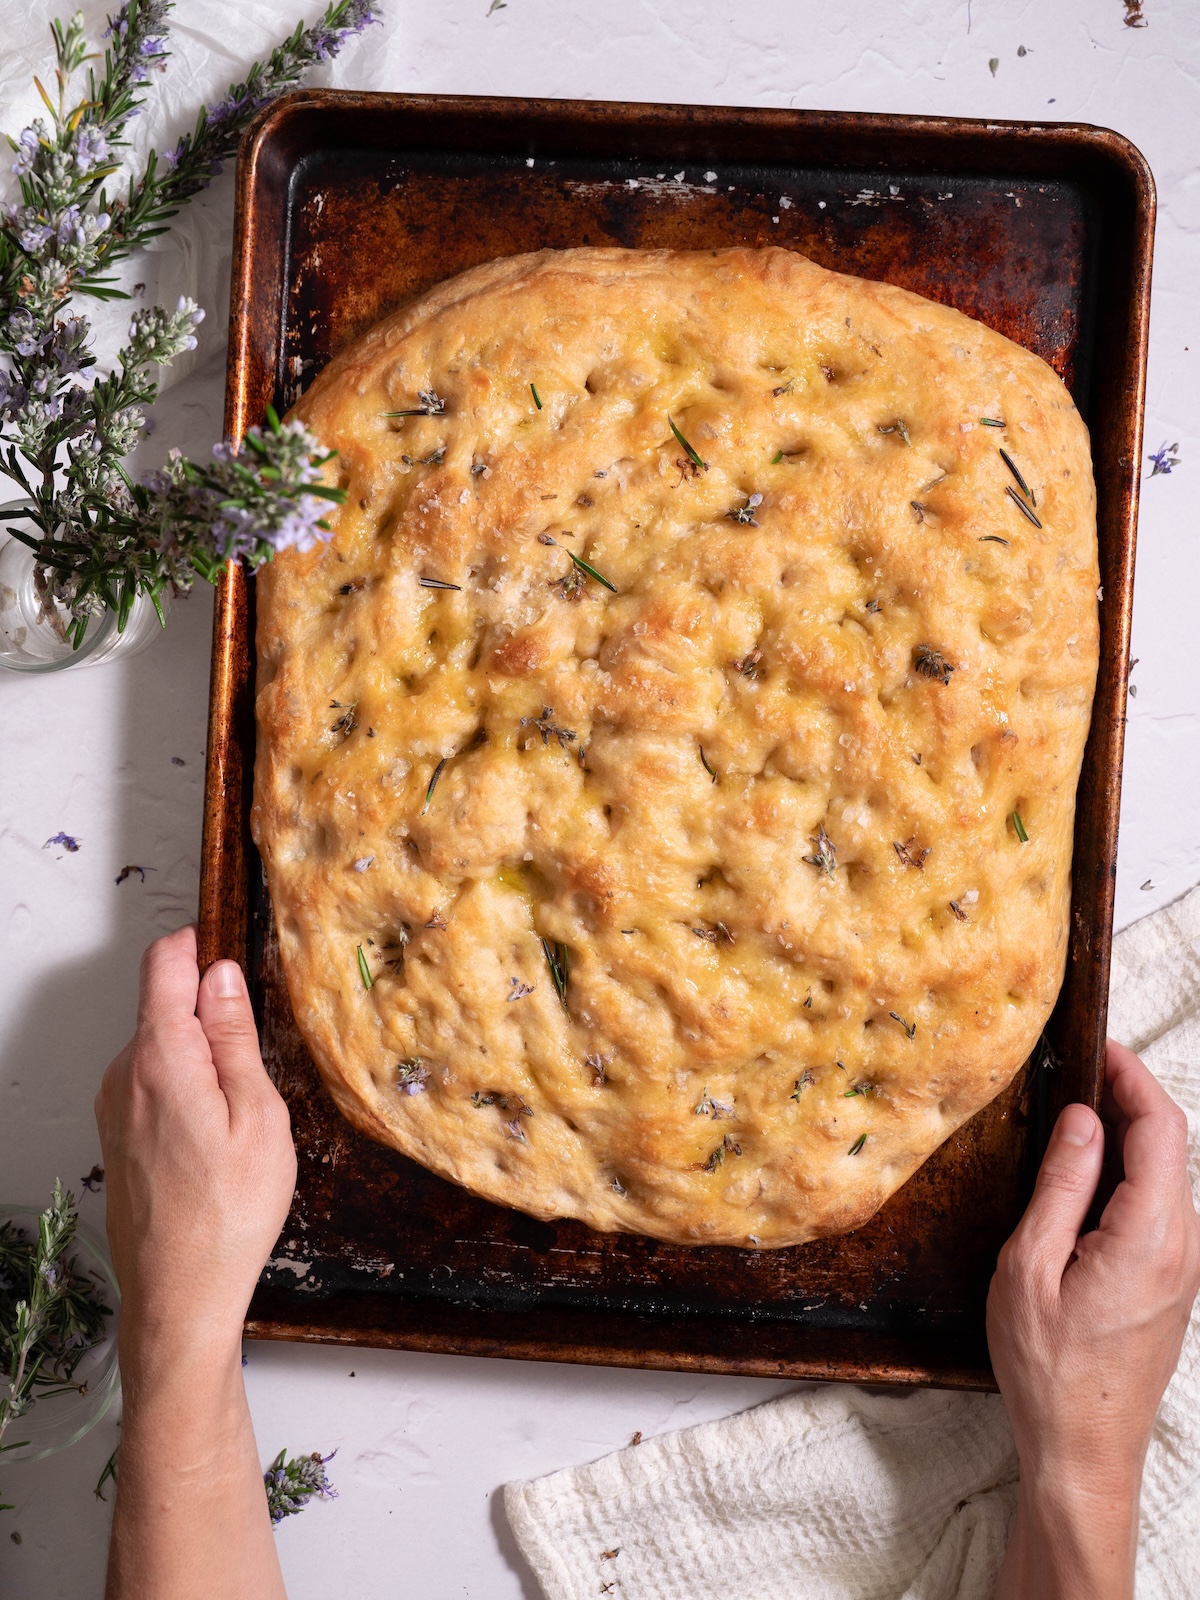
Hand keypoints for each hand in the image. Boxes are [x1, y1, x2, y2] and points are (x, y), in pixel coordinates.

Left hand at [97, 926, 293, 1599]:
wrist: (180, 1298)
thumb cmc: (228, 1215)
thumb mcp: (258, 1116)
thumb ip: (234, 1037)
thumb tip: (222, 974)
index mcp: (160, 1059)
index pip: (166, 962)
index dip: (203, 943)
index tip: (239, 948)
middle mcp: (125, 1074)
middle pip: (163, 1002)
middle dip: (210, 1006)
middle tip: (262, 1056)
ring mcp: (115, 1105)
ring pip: (160, 1044)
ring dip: (200, 1052)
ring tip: (246, 1109)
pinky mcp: (117, 1133)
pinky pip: (152, 1080)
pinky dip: (187, 1084)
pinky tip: (220, 1133)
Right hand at [988, 1039, 1199, 1599]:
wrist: (1085, 1451)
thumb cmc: (1049, 1370)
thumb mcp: (1031, 1268)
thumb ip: (1062, 1186)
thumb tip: (1083, 1121)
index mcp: (1152, 1237)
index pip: (1162, 1128)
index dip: (1132, 1075)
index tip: (1096, 1044)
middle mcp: (1184, 1247)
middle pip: (1171, 1145)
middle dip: (1130, 1095)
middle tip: (1077, 1067)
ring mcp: (1183, 1267)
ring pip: (1167, 1175)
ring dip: (1129, 1134)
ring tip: (1072, 1112)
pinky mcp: (1170, 1283)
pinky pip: (1160, 1206)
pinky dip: (1129, 1172)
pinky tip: (1085, 1172)